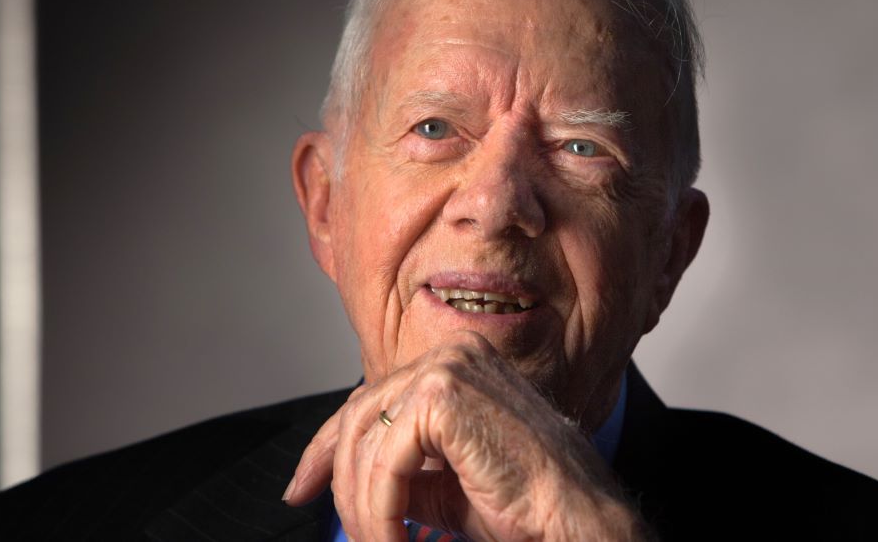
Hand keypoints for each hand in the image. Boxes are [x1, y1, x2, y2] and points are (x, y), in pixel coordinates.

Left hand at [282, 330, 650, 540]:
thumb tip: (348, 485)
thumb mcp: (444, 485)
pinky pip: (384, 460)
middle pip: (359, 417)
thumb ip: (401, 470)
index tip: (300, 489)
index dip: (325, 450)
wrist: (576, 521)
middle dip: (339, 483)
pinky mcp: (444, 393)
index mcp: (457, 364)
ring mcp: (449, 366)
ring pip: (365, 440)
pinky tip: (393, 538)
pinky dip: (378, 509)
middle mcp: (452, 354)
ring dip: (361, 507)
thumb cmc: (526, 506)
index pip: (370, 399)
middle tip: (348, 534)